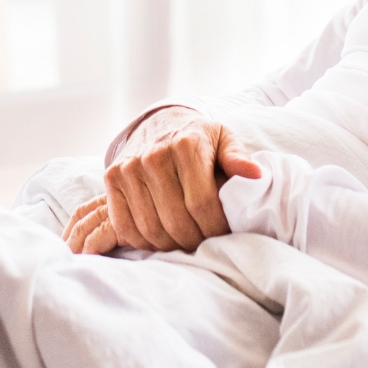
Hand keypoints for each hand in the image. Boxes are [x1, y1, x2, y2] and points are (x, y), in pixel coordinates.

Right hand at [71, 106, 261, 254]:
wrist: (161, 122)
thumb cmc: (200, 137)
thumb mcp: (224, 139)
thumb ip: (238, 158)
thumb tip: (255, 175)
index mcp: (186, 145)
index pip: (201, 202)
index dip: (214, 226)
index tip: (224, 233)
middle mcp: (154, 156)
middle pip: (174, 219)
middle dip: (194, 239)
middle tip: (205, 243)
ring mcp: (129, 168)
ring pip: (149, 227)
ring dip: (170, 245)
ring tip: (186, 243)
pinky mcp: (112, 178)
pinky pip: (125, 225)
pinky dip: (143, 241)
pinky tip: (161, 239)